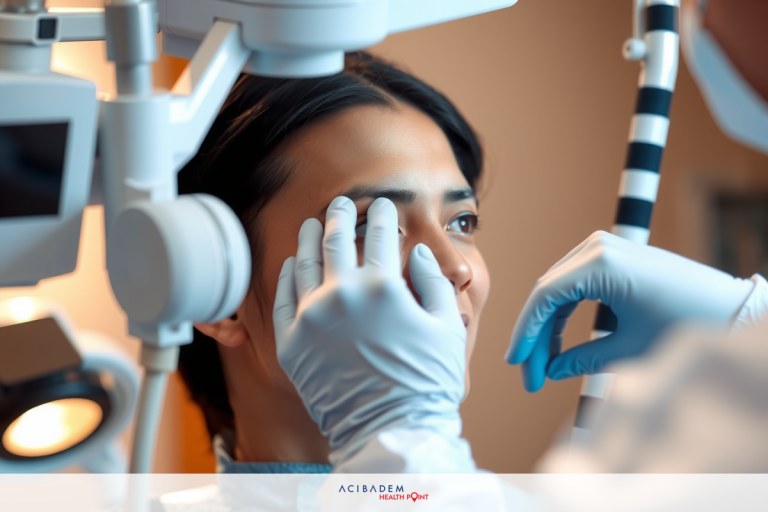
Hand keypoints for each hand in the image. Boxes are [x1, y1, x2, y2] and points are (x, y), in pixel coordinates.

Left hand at [273, 196, 466, 465]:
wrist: (391, 432)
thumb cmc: (426, 382)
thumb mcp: (446, 326)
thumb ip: (433, 282)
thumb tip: (416, 253)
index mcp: (382, 287)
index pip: (379, 235)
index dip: (382, 215)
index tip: (382, 205)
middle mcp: (341, 295)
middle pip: (335, 239)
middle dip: (340, 213)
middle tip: (342, 202)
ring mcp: (311, 318)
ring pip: (304, 263)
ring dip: (309, 237)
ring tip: (313, 223)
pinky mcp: (291, 343)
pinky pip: (284, 298)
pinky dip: (287, 275)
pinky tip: (293, 263)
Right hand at [506, 231, 753, 391]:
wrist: (728, 306)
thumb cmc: (685, 323)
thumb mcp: (629, 348)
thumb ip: (581, 360)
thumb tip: (550, 371)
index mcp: (599, 263)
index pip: (544, 298)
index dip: (526, 335)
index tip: (517, 365)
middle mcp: (596, 247)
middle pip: (546, 294)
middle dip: (534, 336)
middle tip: (529, 376)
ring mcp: (602, 248)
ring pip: (556, 290)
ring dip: (546, 327)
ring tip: (542, 366)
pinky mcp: (610, 257)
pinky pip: (573, 285)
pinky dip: (562, 314)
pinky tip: (556, 344)